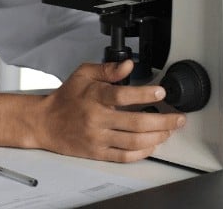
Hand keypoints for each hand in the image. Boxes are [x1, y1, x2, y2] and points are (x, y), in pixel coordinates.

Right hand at [0, 59, 185, 162]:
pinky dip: (142, 152)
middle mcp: (97, 118)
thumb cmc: (66, 98)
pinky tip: (152, 145)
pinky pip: (124, 156)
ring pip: (134, 141)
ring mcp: (98, 138)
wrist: (45, 122)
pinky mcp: (97, 153)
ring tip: (169, 131)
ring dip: (157, 137)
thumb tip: (128, 66)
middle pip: (136, 122)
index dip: (145, 93)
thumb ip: (108, 69)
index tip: (161, 91)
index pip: (123, 95)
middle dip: (163, 121)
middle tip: (178, 118)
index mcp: (94, 96)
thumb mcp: (83, 74)